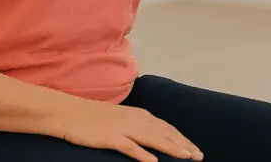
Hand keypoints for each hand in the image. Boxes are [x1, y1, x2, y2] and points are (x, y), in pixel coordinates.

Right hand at [59, 100, 202, 161]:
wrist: (70, 113)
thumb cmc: (95, 118)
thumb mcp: (121, 120)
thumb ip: (138, 127)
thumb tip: (153, 139)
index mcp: (139, 115)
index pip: (167, 128)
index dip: (182, 139)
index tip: (195, 149)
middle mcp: (136, 120)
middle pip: (165, 133)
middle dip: (184, 145)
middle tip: (199, 156)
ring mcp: (124, 128)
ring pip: (153, 139)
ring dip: (171, 148)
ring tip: (187, 157)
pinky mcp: (111, 137)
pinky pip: (130, 147)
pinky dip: (143, 154)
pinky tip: (153, 161)